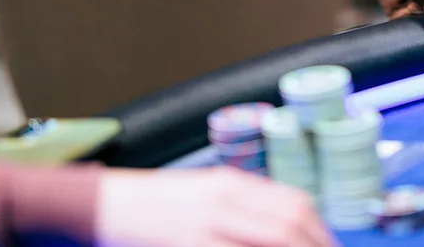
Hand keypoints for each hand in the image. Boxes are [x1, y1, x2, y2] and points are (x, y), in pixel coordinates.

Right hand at [95, 167, 333, 246]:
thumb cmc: (154, 204)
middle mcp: (224, 199)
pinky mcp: (188, 244)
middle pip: (290, 225)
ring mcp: (206, 223)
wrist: (103, 202)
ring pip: (271, 241)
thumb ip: (243, 207)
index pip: (295, 204)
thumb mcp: (204, 194)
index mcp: (232, 183)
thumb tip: (285, 229)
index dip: (320, 232)